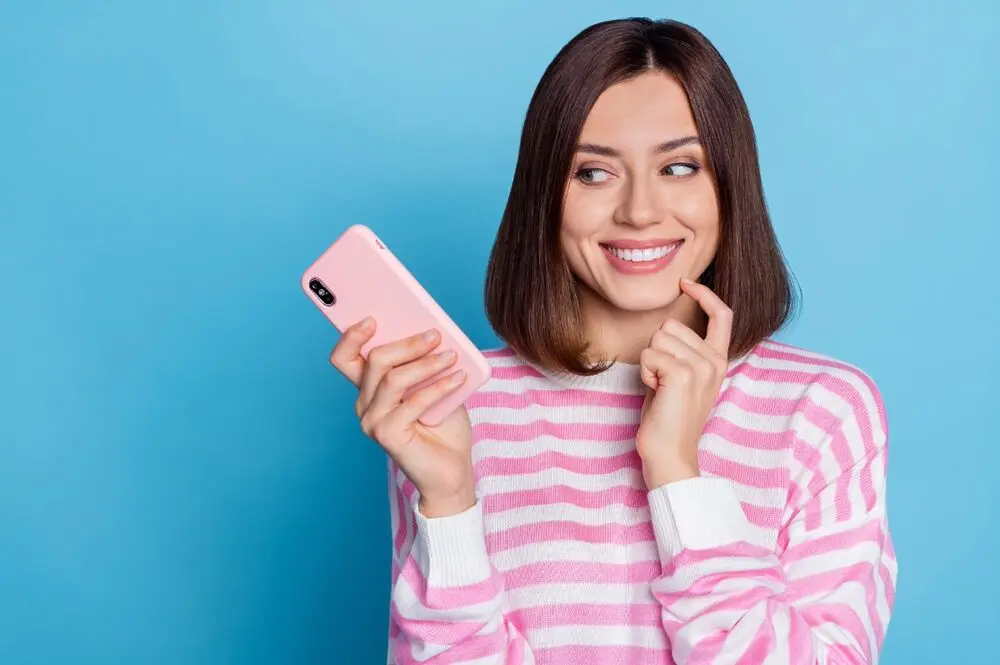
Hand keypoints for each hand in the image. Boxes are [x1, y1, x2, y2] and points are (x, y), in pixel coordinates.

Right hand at [329, 317, 476, 517]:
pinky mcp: (387, 436)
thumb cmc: (443, 426)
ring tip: (451, 356)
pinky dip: (439, 386)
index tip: (371, 317)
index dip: (351, 336)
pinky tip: (458, 378)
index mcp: (370, 388)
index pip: (345, 358)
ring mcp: (373, 421)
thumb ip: (425, 363)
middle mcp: (365, 403)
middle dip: (406, 343)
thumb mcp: (434, 385)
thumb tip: (432, 333)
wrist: (453, 471)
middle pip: (374, 361)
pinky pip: (412, 402)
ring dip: (426, 363)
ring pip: (393, 379)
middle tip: (435, 335)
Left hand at [636, 278, 732, 489]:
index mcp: (719, 361)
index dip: (704, 294)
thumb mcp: (682, 378)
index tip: (685, 283)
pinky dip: (644, 374)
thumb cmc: (668, 417)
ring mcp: (701, 367)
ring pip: (657, 339)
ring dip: (649, 363)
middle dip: (656, 350)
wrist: (670, 454)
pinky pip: (649, 355)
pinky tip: (655, 393)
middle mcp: (715, 361)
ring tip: (660, 389)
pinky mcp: (683, 374)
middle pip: (671, 325)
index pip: (722, 315)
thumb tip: (667, 326)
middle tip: (663, 382)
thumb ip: (683, 352)